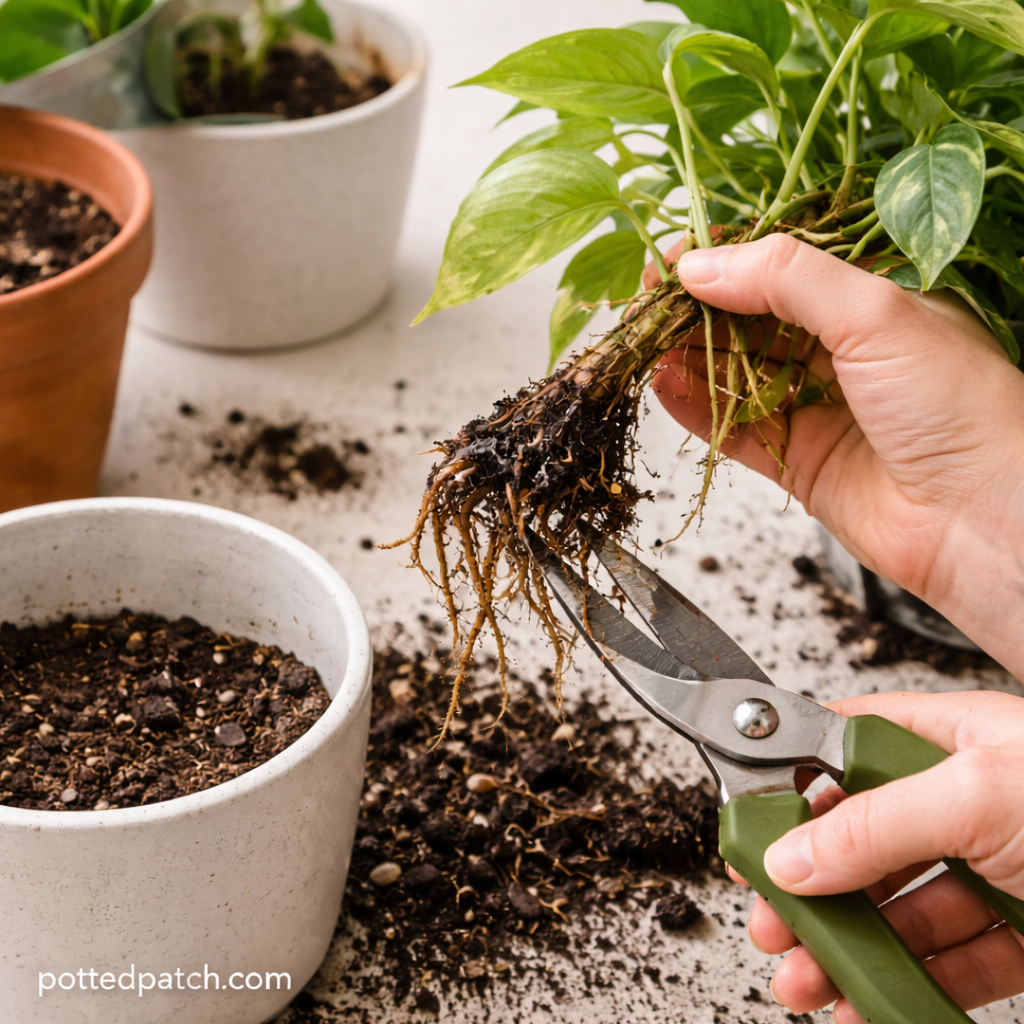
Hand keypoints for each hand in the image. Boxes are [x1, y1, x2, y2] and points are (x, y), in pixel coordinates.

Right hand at [647, 234, 1023, 679]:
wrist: (983, 519)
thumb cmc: (959, 406)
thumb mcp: (876, 313)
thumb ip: (786, 280)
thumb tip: (703, 265)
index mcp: (870, 302)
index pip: (780, 269)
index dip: (724, 261)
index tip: (672, 261)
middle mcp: (839, 352)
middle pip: (748, 321)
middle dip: (695, 311)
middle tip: (645, 306)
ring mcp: (815, 407)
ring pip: (733, 374)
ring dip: (688, 358)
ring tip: (645, 345)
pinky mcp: (795, 460)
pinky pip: (732, 428)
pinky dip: (695, 408)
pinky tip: (664, 386)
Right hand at [740, 690, 1023, 1020]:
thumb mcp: (979, 794)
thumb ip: (875, 823)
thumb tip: (792, 852)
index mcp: (953, 735)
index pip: (845, 744)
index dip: (792, 780)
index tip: (752, 824)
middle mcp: (966, 799)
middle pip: (859, 837)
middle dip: (809, 883)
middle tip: (773, 919)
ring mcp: (991, 870)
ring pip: (895, 907)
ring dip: (845, 946)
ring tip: (807, 978)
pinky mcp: (1017, 937)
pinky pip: (943, 963)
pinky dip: (902, 990)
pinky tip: (868, 1005)